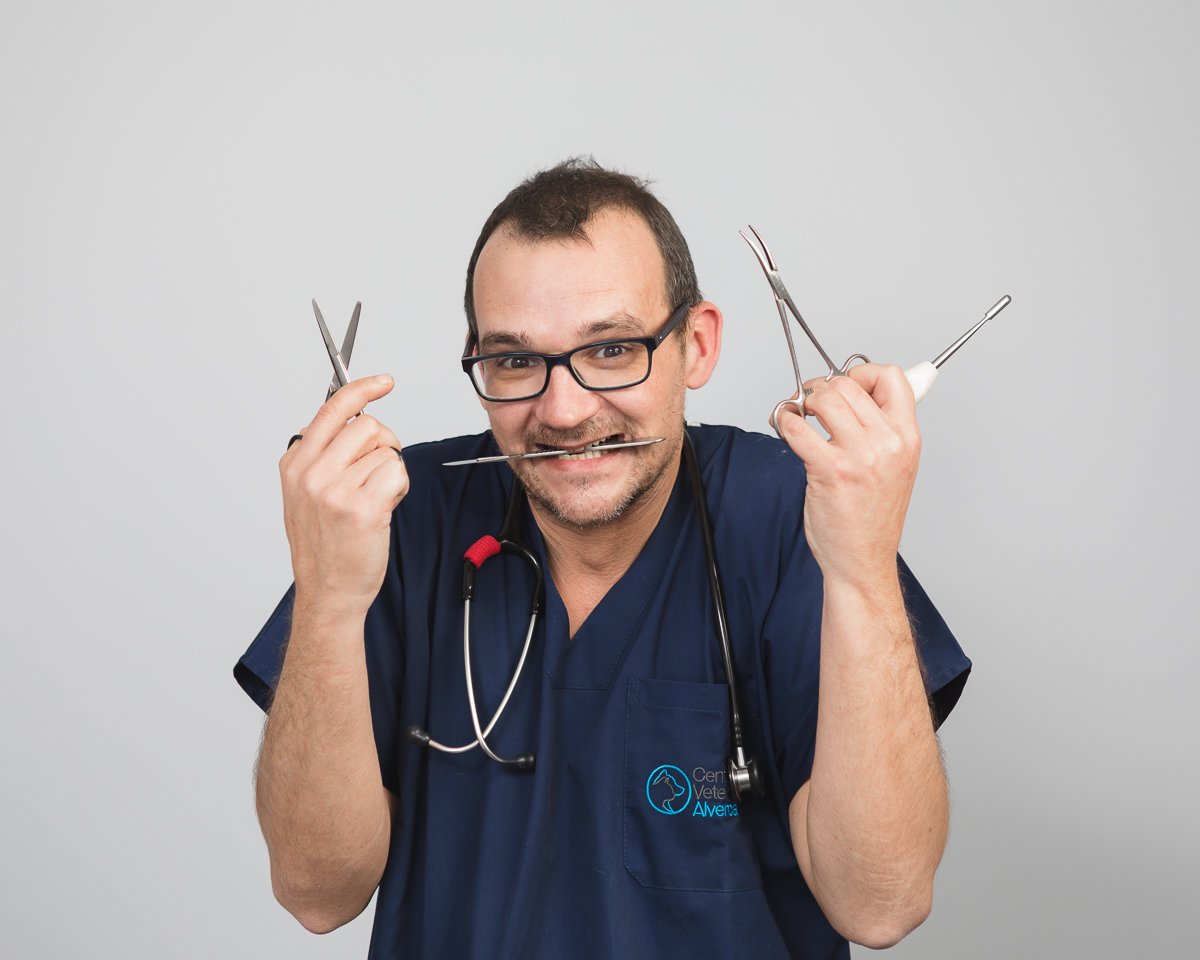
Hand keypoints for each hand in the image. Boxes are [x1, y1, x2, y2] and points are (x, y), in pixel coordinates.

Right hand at [278, 374, 407, 620]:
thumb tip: (351, 420)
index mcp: (295, 463)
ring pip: (385, 449)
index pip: (331, 409)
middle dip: (384, 444)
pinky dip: (399, 488)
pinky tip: (383, 508)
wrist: (328, 592)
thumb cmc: (324, 546)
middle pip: (367, 425)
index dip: (361, 389)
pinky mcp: (360, 507)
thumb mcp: (305, 494)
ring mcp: (333, 489)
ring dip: (390, 471)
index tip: (384, 382)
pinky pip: (396, 471)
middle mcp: (309, 472)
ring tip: (375, 499)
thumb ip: (322, 457)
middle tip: (377, 474)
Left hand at [774, 364, 920, 590]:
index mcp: (908, 438)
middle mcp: (889, 443)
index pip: (893, 378)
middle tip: (813, 401)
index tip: (847, 383)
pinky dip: (785, 419)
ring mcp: (860, 457)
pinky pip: (797, 427)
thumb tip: (868, 391)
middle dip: (824, 387)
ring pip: (825, 398)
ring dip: (804, 401)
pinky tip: (786, 425)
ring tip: (800, 414)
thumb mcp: (896, 466)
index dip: (864, 372)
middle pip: (850, 384)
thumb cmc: (872, 517)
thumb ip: (884, 429)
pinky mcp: (830, 470)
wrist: (862, 560)